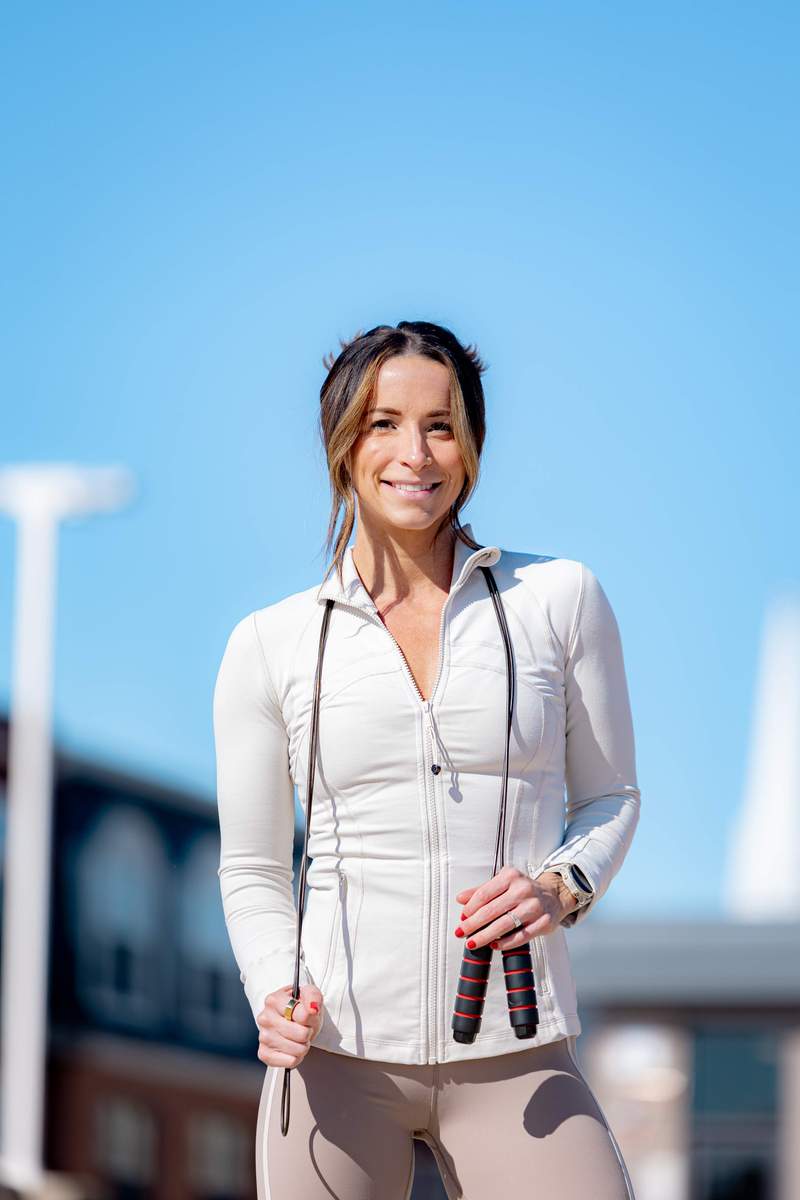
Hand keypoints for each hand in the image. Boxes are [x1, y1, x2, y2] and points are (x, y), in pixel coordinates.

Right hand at [256, 983, 323, 1068]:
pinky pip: (290, 1062)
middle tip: (303, 1027)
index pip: (302, 1016)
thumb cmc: (300, 1007)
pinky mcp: (264, 1054)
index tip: (307, 1014)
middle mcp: (264, 1018)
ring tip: (298, 1038)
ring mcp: (263, 1037)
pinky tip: (293, 1048)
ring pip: (297, 1050)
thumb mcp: (309, 994)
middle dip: (308, 1033)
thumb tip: (312, 1008)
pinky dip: (296, 1058)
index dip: (311, 1018)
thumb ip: (313, 997)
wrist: (290, 1018)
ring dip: (303, 1046)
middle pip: (301, 1034)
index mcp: (273, 1000)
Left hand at [454, 865, 576, 951]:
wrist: (554, 896)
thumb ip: (481, 891)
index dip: (470, 908)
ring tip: (473, 942)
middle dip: (473, 924)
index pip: (484, 893)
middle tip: (461, 932)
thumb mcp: (503, 884)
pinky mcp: (543, 922)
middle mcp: (523, 890)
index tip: (462, 917)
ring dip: (485, 936)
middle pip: (491, 910)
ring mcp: (534, 906)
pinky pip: (520, 936)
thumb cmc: (525, 890)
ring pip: (504, 924)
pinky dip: (505, 943)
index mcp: (511, 876)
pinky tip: (494, 945)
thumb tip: (461, 899)